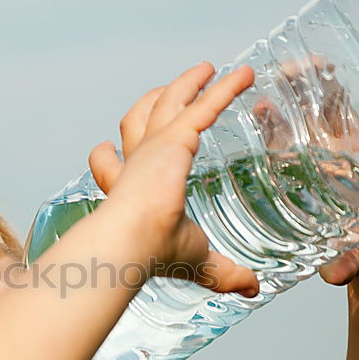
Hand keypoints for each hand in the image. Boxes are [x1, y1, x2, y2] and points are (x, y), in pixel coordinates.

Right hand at [88, 61, 260, 297]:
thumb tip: (251, 289)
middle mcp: (136, 164)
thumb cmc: (151, 252)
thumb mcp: (193, 259)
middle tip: (167, 91)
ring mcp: (152, 146)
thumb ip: (222, 271)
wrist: (132, 240)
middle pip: (138, 121)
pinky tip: (245, 75)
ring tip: (206, 70)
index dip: (107, 161)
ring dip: (185, 83)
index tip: (107, 151)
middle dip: (151, 103)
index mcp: (129, 192)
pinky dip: (225, 88)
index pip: (112, 170)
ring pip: (166, 102)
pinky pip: (203, 105)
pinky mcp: (173, 137)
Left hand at [251, 53, 358, 285]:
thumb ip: (347, 263)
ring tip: (330, 68)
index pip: (282, 145)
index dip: (271, 125)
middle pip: (307, 115)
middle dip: (298, 88)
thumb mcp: (354, 260)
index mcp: (309, 177)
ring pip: (343, 108)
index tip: (262, 105)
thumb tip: (336, 275)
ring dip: (336, 86)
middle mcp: (330, 156)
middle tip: (293, 67)